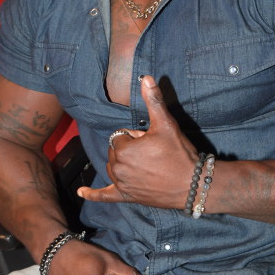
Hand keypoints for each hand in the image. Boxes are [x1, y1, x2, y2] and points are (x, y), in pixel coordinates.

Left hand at [78, 75, 197, 207]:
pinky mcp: (126, 196)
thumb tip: (147, 78)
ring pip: (113, 167)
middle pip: (116, 151)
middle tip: (153, 154)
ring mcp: (121, 184)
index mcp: (123, 149)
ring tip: (146, 165)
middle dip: (131, 149)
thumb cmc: (178, 153)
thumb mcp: (165, 124)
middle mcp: (117, 168)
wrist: (192, 185)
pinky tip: (81, 193)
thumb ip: (153, 100)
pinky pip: (104, 195)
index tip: (152, 142)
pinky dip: (93, 195)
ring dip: (123, 164)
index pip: (121, 135)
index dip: (137, 137)